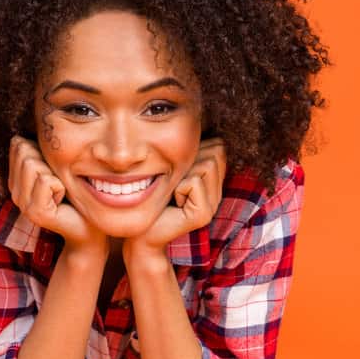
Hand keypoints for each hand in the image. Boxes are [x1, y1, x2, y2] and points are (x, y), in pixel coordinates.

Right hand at [7, 135, 107, 255]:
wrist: (88, 228)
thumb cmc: (76, 195)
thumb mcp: (56, 168)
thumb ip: (41, 152)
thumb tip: (26, 132)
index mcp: (16, 180)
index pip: (18, 145)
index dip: (41, 150)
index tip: (52, 170)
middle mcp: (15, 193)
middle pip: (24, 153)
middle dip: (47, 161)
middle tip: (58, 182)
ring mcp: (23, 205)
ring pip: (33, 165)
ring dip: (55, 174)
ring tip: (60, 191)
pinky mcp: (36, 213)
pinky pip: (47, 181)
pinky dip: (61, 186)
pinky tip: (63, 199)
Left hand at [123, 137, 226, 260]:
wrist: (141, 235)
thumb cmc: (151, 198)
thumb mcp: (171, 170)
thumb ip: (187, 152)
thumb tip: (198, 123)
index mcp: (212, 182)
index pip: (219, 146)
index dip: (195, 151)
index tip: (178, 173)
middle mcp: (217, 193)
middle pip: (215, 151)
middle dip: (189, 161)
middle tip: (175, 185)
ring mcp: (213, 205)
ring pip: (205, 164)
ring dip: (182, 175)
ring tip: (173, 194)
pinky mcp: (203, 215)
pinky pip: (194, 182)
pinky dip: (178, 188)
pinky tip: (172, 203)